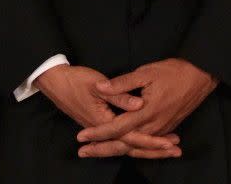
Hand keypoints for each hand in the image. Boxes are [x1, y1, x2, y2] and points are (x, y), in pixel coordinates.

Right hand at [36, 65, 180, 158]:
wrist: (54, 81)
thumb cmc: (75, 80)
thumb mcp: (97, 84)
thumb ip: (119, 95)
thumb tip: (139, 104)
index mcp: (104, 121)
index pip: (132, 136)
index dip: (152, 140)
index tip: (169, 143)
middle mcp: (103, 129)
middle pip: (131, 146)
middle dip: (154, 149)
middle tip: (176, 151)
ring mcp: (100, 128)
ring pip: (126, 145)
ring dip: (147, 148)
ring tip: (166, 148)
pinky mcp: (98, 125)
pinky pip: (120, 139)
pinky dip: (135, 143)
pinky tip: (143, 141)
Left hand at [76, 58, 217, 155]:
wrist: (200, 77)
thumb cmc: (171, 72)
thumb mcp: (144, 72)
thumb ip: (122, 83)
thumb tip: (100, 87)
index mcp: (146, 113)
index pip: (116, 128)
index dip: (98, 133)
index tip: (81, 136)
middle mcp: (154, 126)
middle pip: (125, 144)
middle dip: (103, 149)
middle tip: (83, 152)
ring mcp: (162, 129)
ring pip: (136, 146)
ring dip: (117, 150)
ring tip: (98, 151)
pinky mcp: (167, 127)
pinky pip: (147, 144)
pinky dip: (134, 148)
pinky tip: (125, 147)